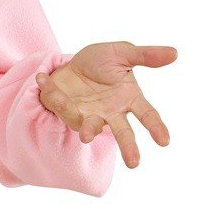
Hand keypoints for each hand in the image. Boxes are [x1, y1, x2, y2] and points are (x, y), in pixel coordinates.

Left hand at [36, 42, 176, 168]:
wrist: (72, 62)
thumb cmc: (102, 61)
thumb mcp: (123, 53)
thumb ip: (146, 56)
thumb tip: (175, 53)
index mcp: (128, 98)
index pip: (147, 115)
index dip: (156, 128)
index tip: (165, 142)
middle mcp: (111, 113)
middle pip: (123, 133)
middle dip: (128, 148)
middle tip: (134, 164)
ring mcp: (89, 115)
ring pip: (90, 127)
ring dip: (89, 130)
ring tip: (87, 136)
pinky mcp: (67, 112)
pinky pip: (60, 106)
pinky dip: (51, 92)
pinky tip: (43, 78)